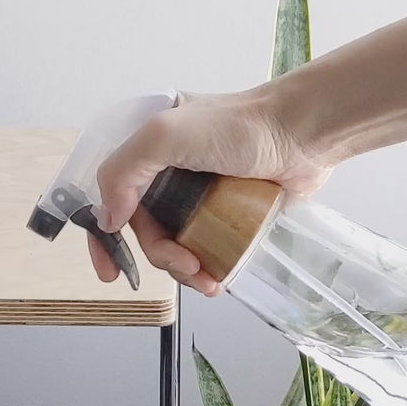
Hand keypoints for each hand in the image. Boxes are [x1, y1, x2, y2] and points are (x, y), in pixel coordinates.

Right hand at [87, 88, 332, 294]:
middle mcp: (168, 173)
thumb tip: (108, 220)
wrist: (303, 134)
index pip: (110, 194)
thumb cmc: (240, 126)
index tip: (108, 271)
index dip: (103, 234)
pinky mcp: (225, 215)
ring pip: (173, 246)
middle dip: (160, 255)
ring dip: (184, 269)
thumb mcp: (166, 134)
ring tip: (207, 278)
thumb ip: (124, 171)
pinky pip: (204, 250)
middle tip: (185, 265)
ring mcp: (197, 196)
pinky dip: (206, 269)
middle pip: (144, 229)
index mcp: (147, 148)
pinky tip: (217, 279)